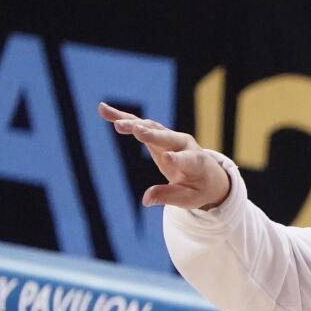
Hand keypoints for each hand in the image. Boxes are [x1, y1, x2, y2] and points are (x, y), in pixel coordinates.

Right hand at [97, 102, 229, 209]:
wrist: (207, 174)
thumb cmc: (198, 188)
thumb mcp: (187, 198)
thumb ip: (167, 196)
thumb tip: (145, 200)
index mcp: (195, 162)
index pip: (184, 160)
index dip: (176, 159)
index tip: (166, 158)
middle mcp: (183, 144)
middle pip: (164, 138)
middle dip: (150, 134)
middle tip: (135, 129)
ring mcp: (170, 137)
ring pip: (149, 127)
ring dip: (132, 123)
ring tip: (114, 121)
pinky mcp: (157, 134)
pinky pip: (138, 124)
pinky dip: (122, 117)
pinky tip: (103, 110)